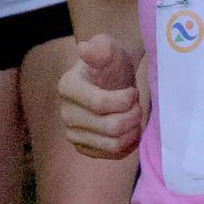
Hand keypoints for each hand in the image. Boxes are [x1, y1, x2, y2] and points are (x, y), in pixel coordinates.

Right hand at [59, 31, 150, 161]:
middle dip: (132, 115)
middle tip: (138, 104)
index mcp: (67, 87)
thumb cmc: (111, 63)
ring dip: (132, 130)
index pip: (99, 104)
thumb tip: (84, 48)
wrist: (112, 79)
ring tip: (135, 116)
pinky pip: (112, 155)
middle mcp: (66, 113)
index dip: (125, 100)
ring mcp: (73, 133)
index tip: (133, 91)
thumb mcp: (109, 48)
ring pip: (113, 144)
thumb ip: (100, 48)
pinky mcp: (85, 148)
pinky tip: (131, 129)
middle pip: (109, 127)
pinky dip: (128, 144)